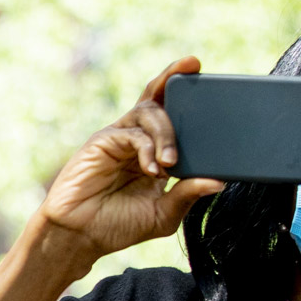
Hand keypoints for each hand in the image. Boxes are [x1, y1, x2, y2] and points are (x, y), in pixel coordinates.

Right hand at [34, 58, 225, 263]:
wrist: (80, 235)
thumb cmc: (118, 225)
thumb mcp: (163, 213)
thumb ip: (188, 195)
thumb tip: (220, 181)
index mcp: (153, 152)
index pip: (173, 116)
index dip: (188, 96)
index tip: (206, 75)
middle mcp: (137, 139)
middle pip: (157, 98)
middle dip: (174, 78)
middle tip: (193, 65)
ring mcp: (119, 138)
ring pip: (148, 113)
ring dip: (167, 133)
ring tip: (171, 162)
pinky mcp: (102, 142)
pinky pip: (132, 133)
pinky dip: (147, 147)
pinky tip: (153, 168)